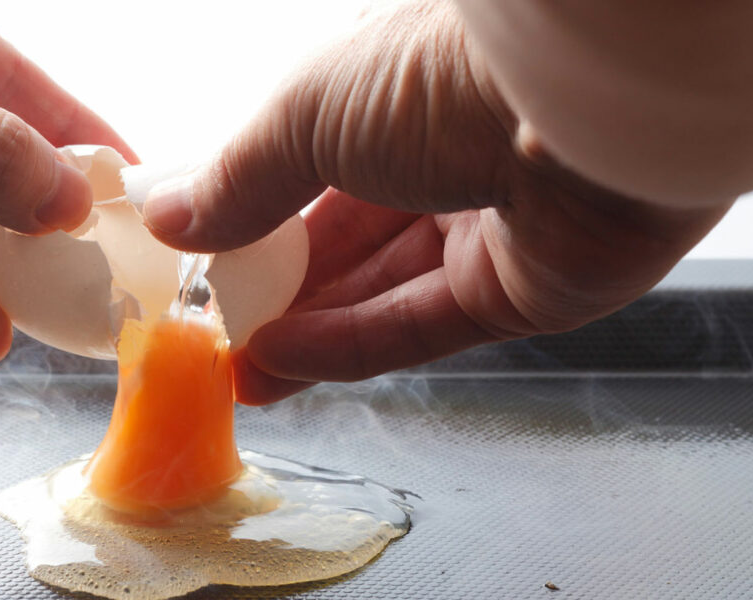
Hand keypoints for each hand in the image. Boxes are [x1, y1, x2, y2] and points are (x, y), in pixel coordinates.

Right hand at [142, 0, 729, 403]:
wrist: (583, 107)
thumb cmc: (438, 79)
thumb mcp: (305, 118)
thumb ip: (238, 179)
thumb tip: (169, 219)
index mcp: (399, 97)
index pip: (315, 170)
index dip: (257, 219)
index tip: (205, 262)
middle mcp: (449, 159)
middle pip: (348, 243)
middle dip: (278, 291)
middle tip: (215, 331)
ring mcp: (490, 228)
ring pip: (379, 294)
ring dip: (303, 332)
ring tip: (236, 366)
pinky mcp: (521, 294)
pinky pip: (418, 328)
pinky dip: (346, 347)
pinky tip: (279, 363)